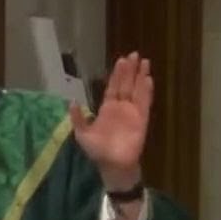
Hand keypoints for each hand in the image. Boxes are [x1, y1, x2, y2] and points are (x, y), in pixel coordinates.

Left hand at [69, 52, 151, 189]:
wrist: (112, 165)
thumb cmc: (98, 151)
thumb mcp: (82, 134)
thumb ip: (77, 118)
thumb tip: (72, 101)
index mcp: (107, 109)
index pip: (113, 87)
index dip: (117, 74)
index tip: (121, 60)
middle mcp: (121, 107)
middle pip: (126, 84)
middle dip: (130, 70)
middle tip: (134, 54)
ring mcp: (132, 112)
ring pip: (137, 90)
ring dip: (140, 76)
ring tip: (145, 62)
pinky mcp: (142, 119)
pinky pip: (145, 103)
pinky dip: (146, 91)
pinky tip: (148, 79)